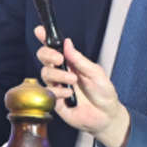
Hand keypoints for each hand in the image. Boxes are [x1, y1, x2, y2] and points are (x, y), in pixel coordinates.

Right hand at [34, 25, 130, 146]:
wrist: (106, 116)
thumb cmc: (103, 93)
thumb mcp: (96, 73)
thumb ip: (80, 59)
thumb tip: (67, 43)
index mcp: (71, 62)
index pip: (54, 47)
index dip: (45, 38)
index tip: (40, 31)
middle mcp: (62, 73)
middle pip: (43, 57)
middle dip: (48, 55)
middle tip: (60, 60)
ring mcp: (57, 86)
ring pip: (45, 73)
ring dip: (59, 75)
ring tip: (73, 80)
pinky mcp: (55, 101)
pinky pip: (49, 92)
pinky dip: (59, 91)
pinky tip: (70, 94)